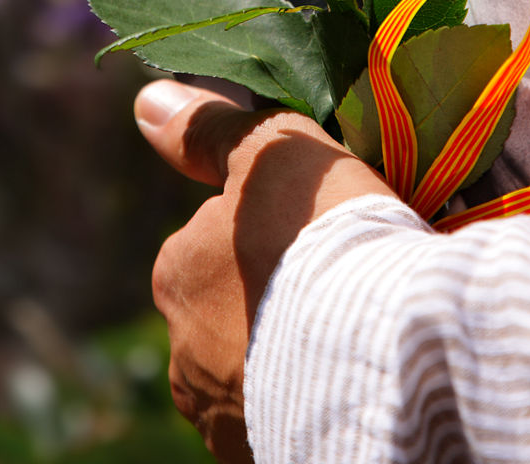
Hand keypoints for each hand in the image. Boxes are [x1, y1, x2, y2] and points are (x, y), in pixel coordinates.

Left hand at [134, 80, 391, 461]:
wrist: (383, 352)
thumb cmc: (322, 234)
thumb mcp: (274, 152)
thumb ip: (211, 130)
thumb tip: (146, 101)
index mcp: (176, 272)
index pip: (219, 242)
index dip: (275, 234)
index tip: (321, 237)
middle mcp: (181, 351)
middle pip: (232, 309)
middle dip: (275, 299)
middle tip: (339, 287)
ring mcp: (218, 417)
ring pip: (253, 370)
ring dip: (288, 355)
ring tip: (351, 338)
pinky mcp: (259, 459)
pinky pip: (280, 419)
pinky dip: (307, 403)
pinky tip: (348, 384)